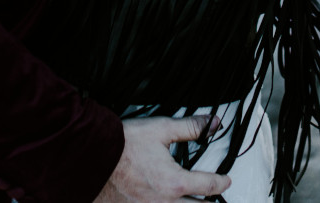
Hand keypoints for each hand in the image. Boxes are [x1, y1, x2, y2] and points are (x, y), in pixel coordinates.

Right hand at [92, 116, 230, 202]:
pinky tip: (169, 201)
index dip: (222, 182)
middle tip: (214, 197)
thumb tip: (213, 124)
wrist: (94, 156)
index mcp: (175, 183)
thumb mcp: (162, 130)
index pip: (209, 186)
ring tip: (196, 201)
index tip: (226, 180)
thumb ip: (191, 128)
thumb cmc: (125, 144)